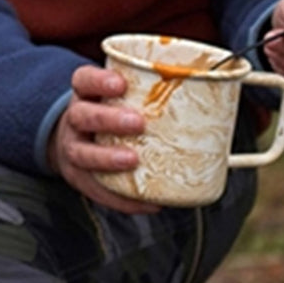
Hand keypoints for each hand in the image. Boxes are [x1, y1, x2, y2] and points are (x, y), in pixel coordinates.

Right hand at [47, 65, 160, 214]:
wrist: (73, 141)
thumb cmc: (110, 115)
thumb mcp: (118, 97)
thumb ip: (150, 95)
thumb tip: (210, 97)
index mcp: (86, 95)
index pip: (84, 80)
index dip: (99, 80)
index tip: (121, 83)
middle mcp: (74, 121)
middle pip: (82, 115)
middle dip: (108, 118)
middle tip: (138, 122)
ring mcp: (73, 149)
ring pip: (81, 153)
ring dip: (107, 157)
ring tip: (133, 160)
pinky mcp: (79, 178)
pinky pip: (96, 190)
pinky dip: (121, 198)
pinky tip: (148, 202)